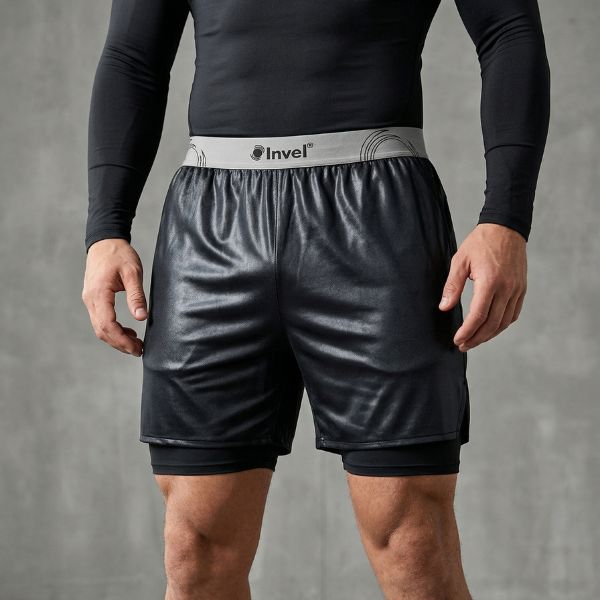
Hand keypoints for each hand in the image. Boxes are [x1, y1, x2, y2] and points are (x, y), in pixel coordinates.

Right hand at [82, 239, 146, 355]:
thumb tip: (141, 318)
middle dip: (120, 344)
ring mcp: (90, 300)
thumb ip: (136, 296)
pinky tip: (128, 332)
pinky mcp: (93, 299)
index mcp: (99, 294)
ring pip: (100, 327)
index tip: (137, 348)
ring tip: (136, 344)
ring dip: (116, 338)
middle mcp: (90, 299)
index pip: (107, 325)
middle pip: (102, 331)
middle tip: (139, 350)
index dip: (121, 340)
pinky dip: (113, 329)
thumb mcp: (133, 272)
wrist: (105, 240)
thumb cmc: (119, 254)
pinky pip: (101, 320)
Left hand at [438, 223, 526, 351]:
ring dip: (489, 335)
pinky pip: (513, 314)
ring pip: (504, 322)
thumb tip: (444, 307)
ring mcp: (517, 289)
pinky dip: (501, 325)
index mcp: (490, 281)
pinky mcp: (522, 289)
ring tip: (474, 340)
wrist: (506, 228)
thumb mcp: (460, 260)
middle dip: (476, 338)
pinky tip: (490, 329)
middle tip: (463, 345)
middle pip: (492, 324)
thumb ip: (452, 285)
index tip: (457, 340)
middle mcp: (507, 288)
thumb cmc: (480, 243)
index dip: (467, 332)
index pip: (478, 316)